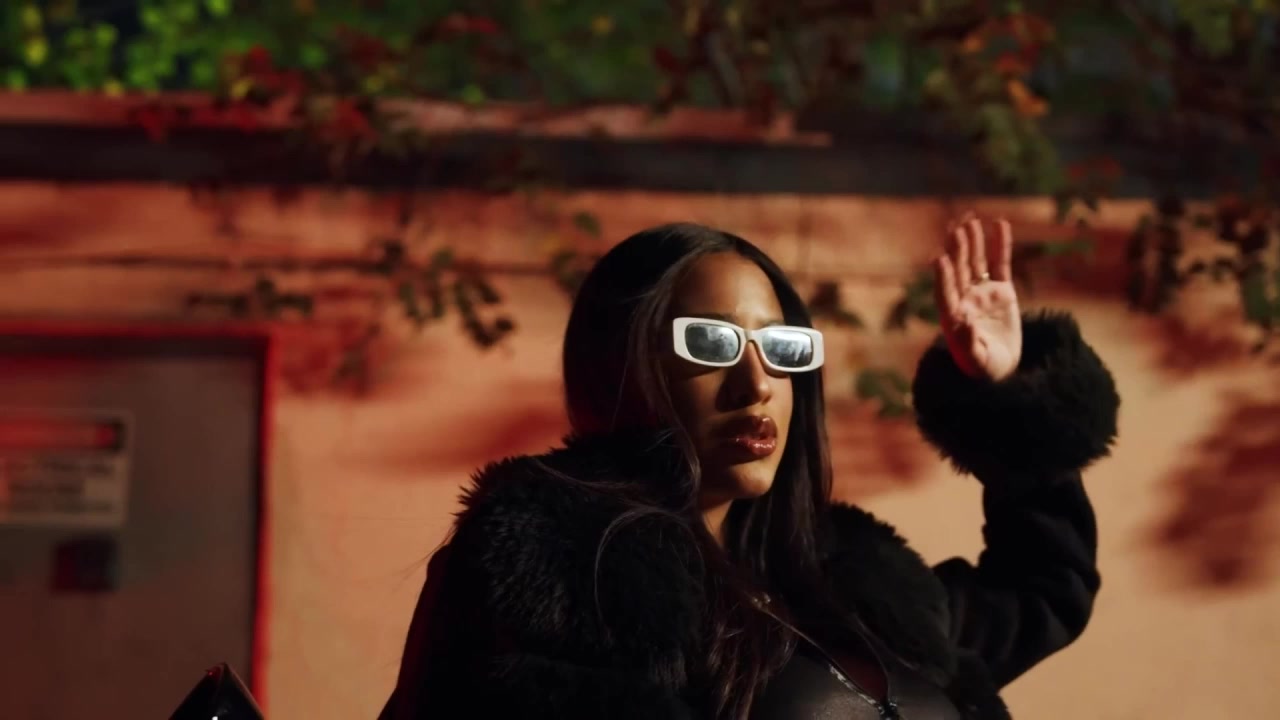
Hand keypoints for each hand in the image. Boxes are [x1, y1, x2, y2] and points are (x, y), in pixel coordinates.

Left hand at [934, 214, 1022, 380]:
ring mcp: (981, 293)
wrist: (1002, 369)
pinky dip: (999, 245)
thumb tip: (962, 323)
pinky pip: (1000, 264)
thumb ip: (968, 344)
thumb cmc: (984, 368)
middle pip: (959, 270)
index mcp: (952, 316)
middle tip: (957, 228)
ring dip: (973, 242)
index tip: (940, 258)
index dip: (943, 276)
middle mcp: (964, 300)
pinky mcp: (1001, 290)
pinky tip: (1000, 224)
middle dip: (957, 250)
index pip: (945, 291)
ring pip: (975, 262)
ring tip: (971, 220)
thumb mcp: (977, 361)